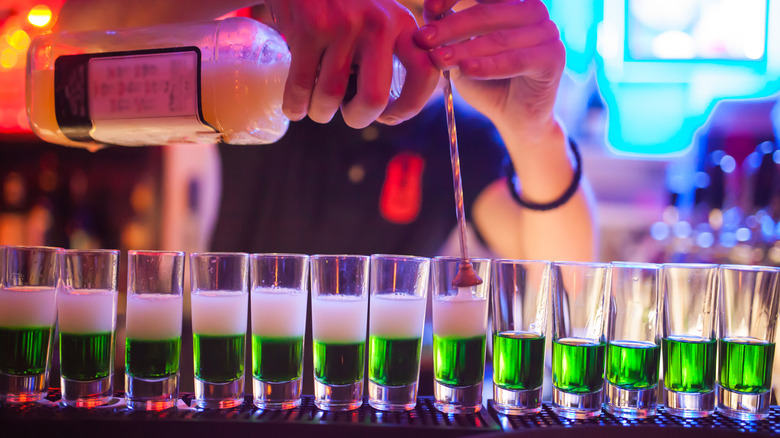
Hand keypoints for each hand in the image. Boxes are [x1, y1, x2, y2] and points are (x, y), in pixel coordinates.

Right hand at [266, 0, 438, 127]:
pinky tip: (294, 108)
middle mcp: (377, 24)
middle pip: (373, 99)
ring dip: (320, 112)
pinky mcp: (309, 27)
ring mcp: (342, 26)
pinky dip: (295, 105)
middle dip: (358, 118)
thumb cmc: (343, 1)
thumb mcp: (378, 14)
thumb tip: (388, 105)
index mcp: (401, 23)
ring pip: (330, 96)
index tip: (390, 115)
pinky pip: (301, 85)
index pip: (424, 72)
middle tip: (349, 115)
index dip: (410, 106)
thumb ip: (390, 51)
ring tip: (316, 107)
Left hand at [413, 0, 564, 136]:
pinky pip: (515, 60)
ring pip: (499, 38)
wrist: (515, 118)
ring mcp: (547, 32)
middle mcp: (533, 11)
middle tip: (424, 38)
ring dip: (465, 48)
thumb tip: (430, 12)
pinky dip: (488, 65)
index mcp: (511, 3)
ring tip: (438, 58)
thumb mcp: (462, 54)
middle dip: (451, 25)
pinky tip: (466, 69)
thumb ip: (451, 34)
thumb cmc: (487, 82)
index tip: (429, 7)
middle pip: (487, 11)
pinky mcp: (553, 58)